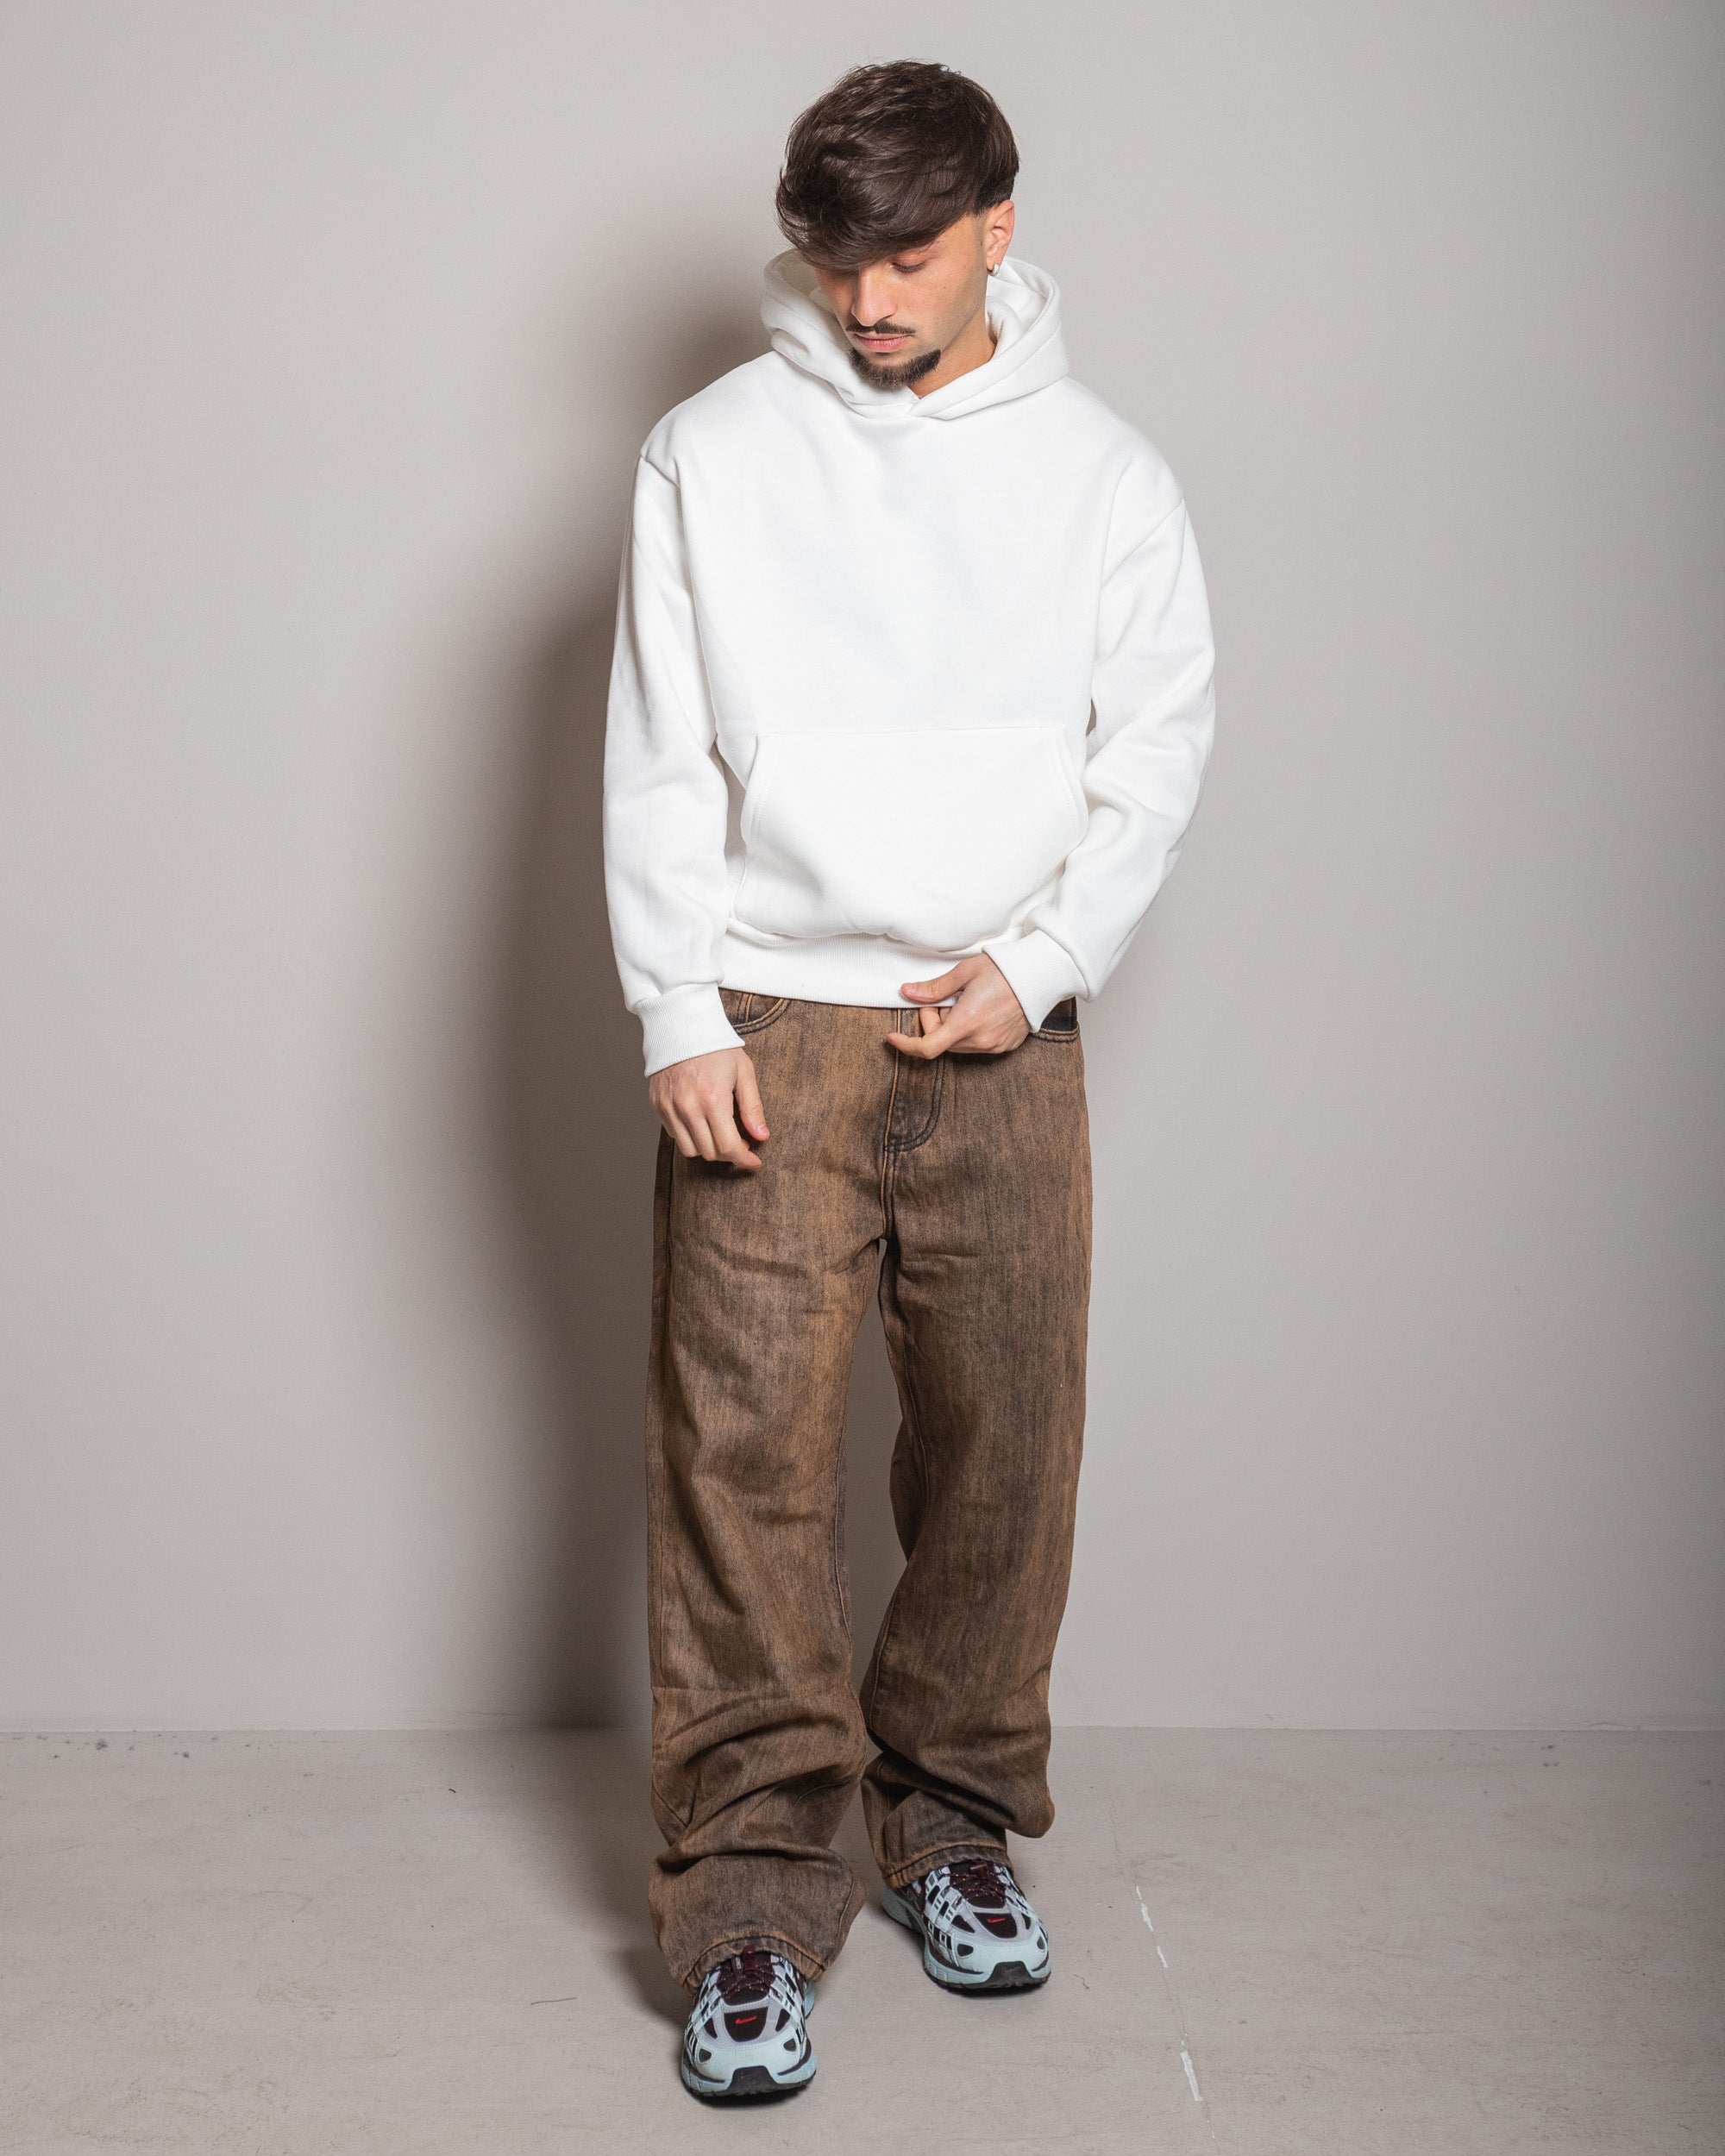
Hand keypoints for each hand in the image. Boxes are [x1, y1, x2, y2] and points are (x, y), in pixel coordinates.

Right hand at [648, 1046, 769, 1168]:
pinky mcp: (658, 1105)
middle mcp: (688, 1107)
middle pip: (710, 1152)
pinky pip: (674, 1135)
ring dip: (708, 1148)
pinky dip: (689, 1136)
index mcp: (713, 1099)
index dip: (744, 1159)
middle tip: (740, 1143)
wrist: (681, 1026)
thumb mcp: (743, 1072)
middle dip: (729, 1154)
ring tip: (719, 1134)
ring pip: (689, 1150)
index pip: (729, 1147)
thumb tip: (761, 1137)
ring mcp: (669, 1107)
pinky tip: (701, 1122)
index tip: (753, 1162)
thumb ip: (752, 1107)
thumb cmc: (717, 1047)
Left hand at [885, 953, 1029, 1058]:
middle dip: (935, 1023)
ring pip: (958, 1045)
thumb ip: (934, 988)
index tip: (893, 1038)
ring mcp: (994, 1046)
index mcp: (967, 1022)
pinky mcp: (1006, 1046)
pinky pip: (977, 1045)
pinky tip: (983, 1011)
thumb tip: (908, 993)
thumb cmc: (1004, 970)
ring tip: (968, 1002)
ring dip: (953, 1028)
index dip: (906, 1045)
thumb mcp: (964, 972)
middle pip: (942, 1042)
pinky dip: (971, 1031)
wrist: (1040, 975)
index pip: (927, 1047)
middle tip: (946, 998)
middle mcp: (980, 1040)